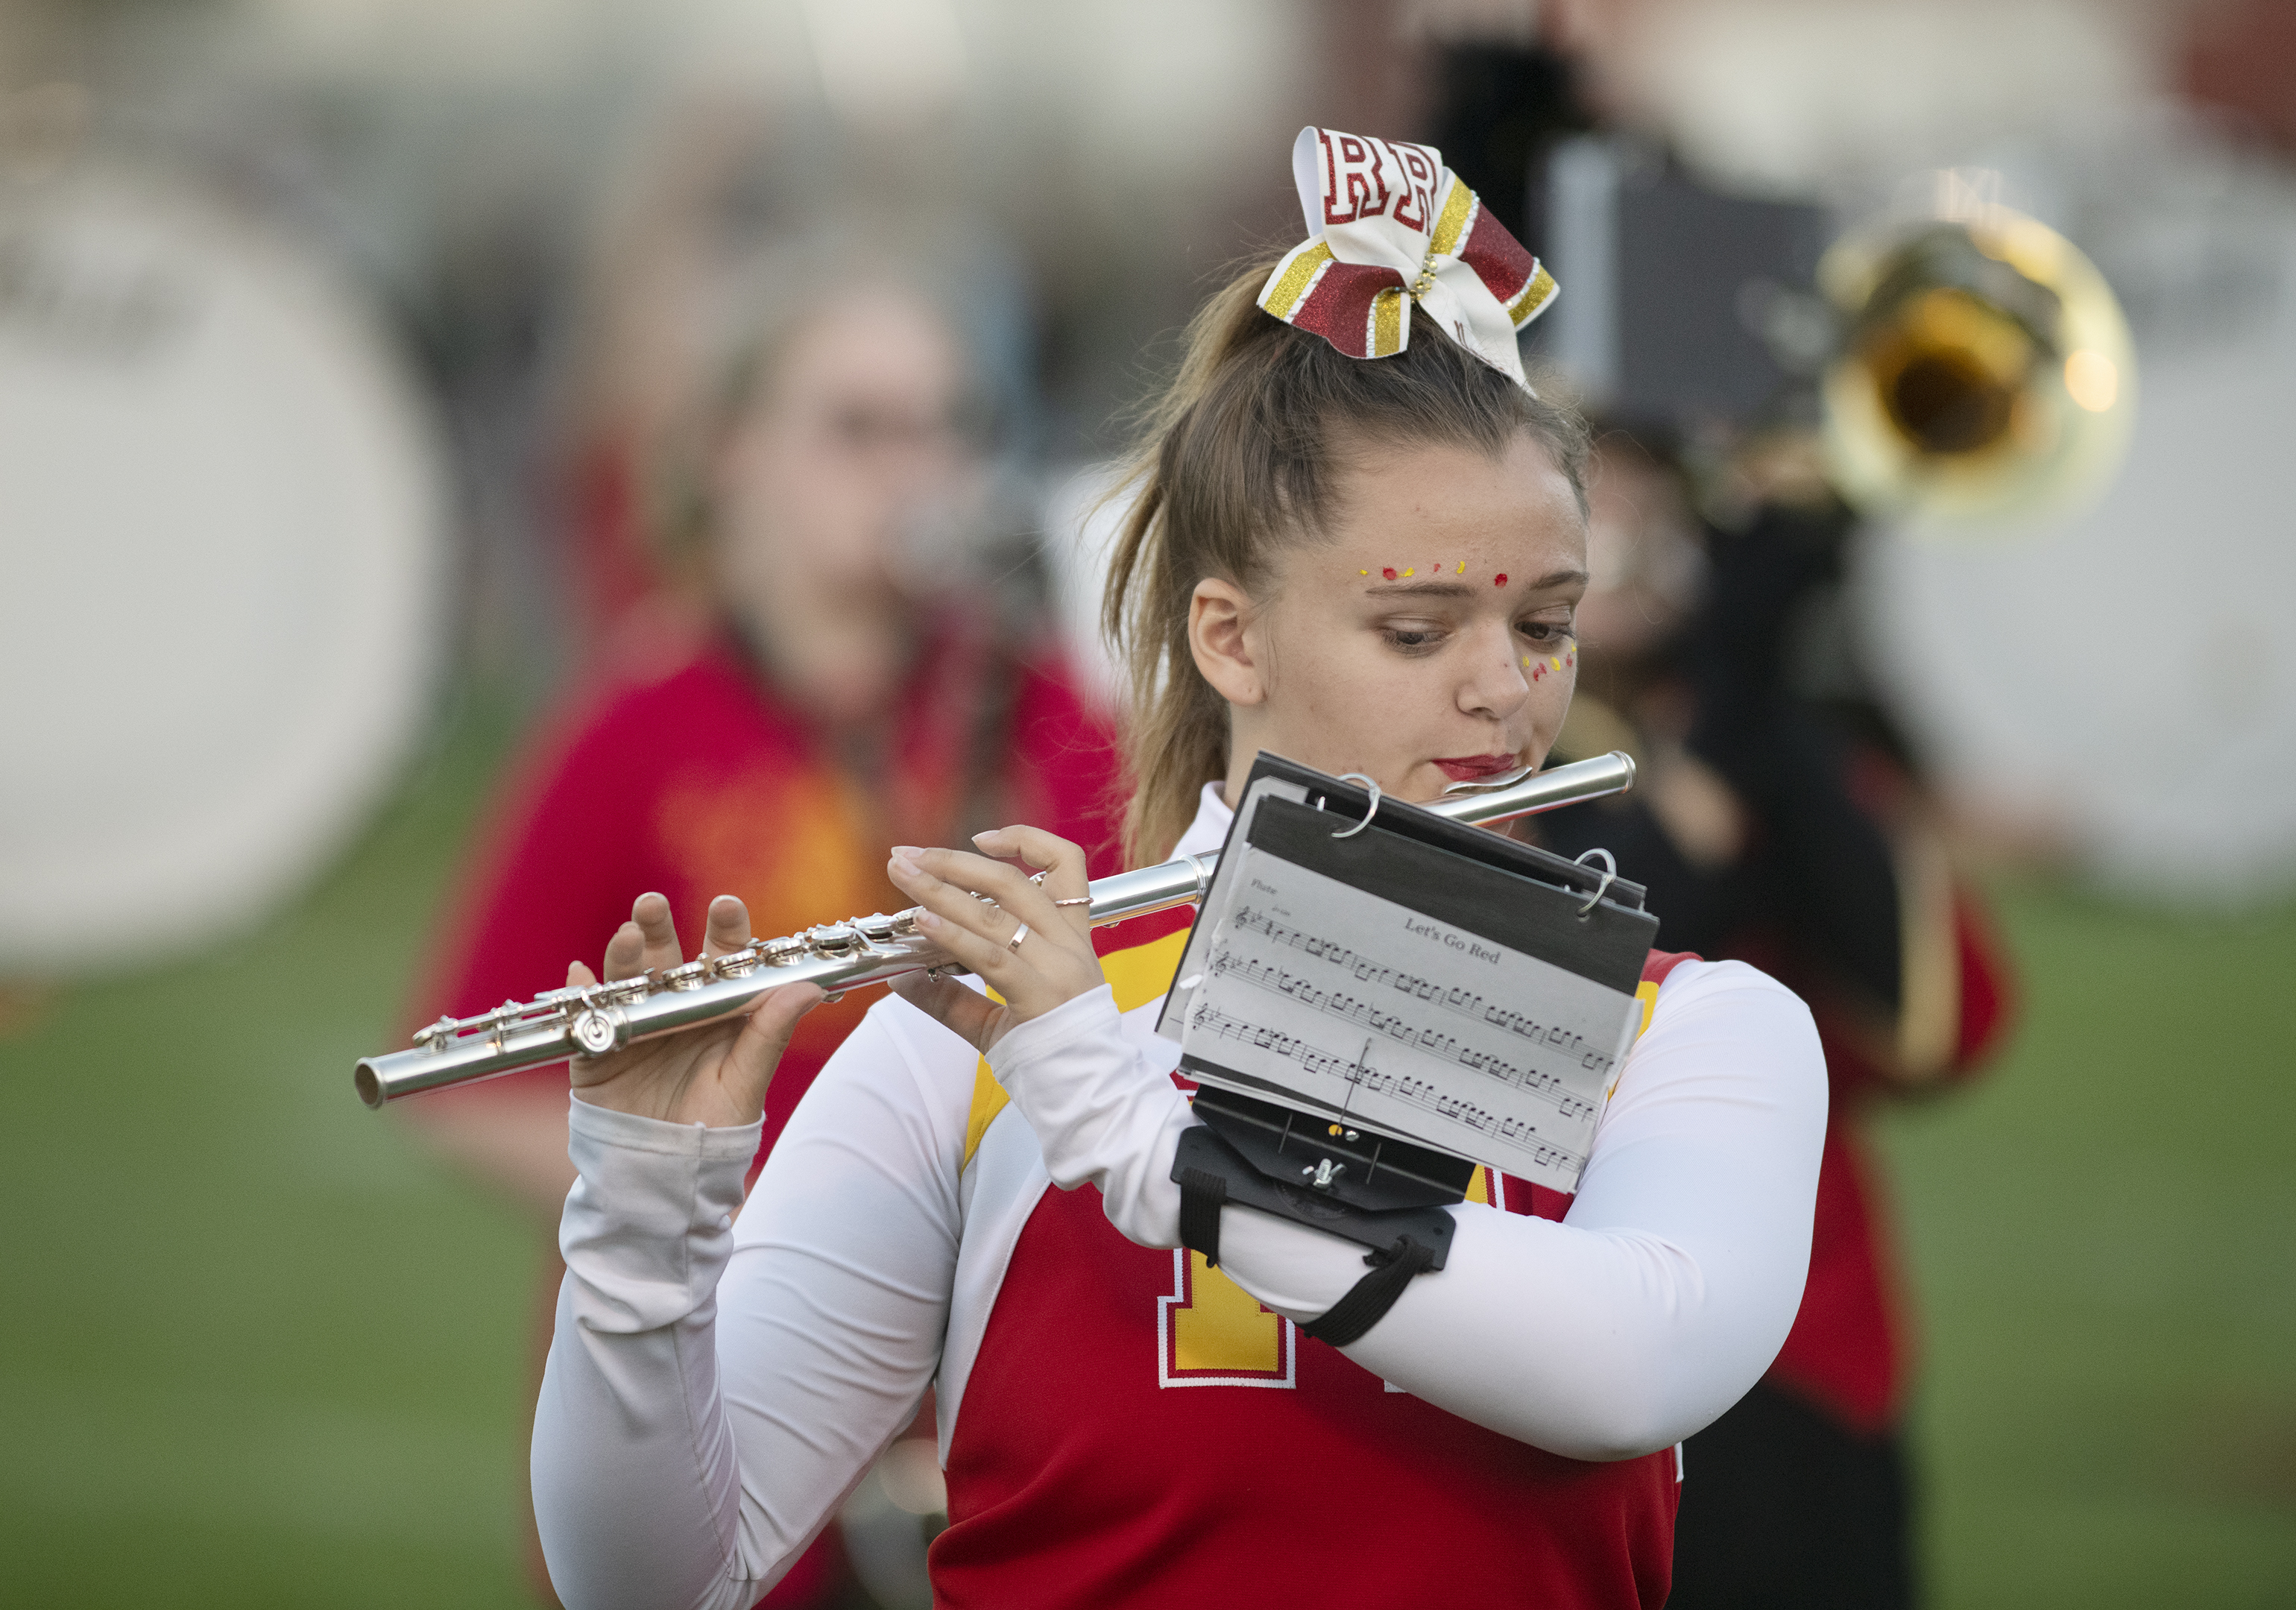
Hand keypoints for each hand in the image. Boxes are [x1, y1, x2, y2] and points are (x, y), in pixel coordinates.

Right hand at [563, 891, 820, 1128]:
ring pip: (626, 980)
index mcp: (716, 1008)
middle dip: (658, 925)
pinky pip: (585, 1019)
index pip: (722, 958)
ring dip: (624, 955)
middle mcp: (674, 1008)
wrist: (669, 1177)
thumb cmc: (715, 1127)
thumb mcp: (746, 1081)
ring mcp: (633, 1025)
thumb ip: (770, 1034)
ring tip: (628, 937)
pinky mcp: (597, 1051)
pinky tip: (579, 976)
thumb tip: (809, 987)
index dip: (724, 930)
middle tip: (653, 904)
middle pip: (666, 957)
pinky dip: (580, 996)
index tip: (726, 906)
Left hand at [885, 825, 1103, 1054]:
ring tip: (902, 876)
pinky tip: (923, 920)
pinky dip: (953, 933)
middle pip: (1013, 880)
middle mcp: (1067, 944)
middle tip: (906, 856)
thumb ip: (952, 997)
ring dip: (940, 888)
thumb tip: (902, 978)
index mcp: (1071, 936)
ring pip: (995, 912)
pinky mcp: (1040, 994)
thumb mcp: (998, 1018)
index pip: (1065, 864)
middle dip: (952, 862)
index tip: (979, 839)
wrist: (1090, 1095)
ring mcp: (1056, 967)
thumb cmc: (1051, 1054)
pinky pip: (991, 956)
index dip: (1024, 840)